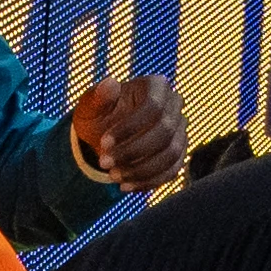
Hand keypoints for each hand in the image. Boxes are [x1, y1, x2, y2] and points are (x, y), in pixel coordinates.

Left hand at [69, 76, 189, 190]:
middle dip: (133, 151)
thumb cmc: (99, 115)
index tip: (103, 143)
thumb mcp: (91, 105)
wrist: (107, 136)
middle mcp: (174, 105)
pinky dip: (149, 181)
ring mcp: (180, 130)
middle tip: (104, 163)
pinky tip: (126, 186)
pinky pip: (172, 170)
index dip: (130, 127)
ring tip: (113, 176)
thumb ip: (97, 96)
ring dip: (142, 169)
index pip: (153, 107)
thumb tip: (109, 84)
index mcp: (156, 85)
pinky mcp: (178, 153)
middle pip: (165, 131)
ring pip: (172, 153)